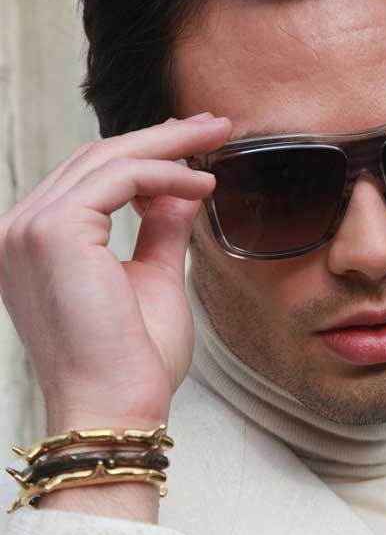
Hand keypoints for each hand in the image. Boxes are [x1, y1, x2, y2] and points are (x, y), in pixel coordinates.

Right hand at [0, 113, 231, 435]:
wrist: (116, 410)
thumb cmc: (132, 363)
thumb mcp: (152, 281)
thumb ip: (160, 232)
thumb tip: (181, 193)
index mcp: (35, 244)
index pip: (89, 179)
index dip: (143, 156)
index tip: (192, 148)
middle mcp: (20, 230)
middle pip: (96, 159)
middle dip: (161, 138)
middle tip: (213, 124)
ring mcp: (29, 229)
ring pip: (107, 159)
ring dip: (168, 144)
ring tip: (216, 137)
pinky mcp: (53, 232)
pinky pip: (120, 178)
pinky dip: (166, 172)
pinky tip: (201, 182)